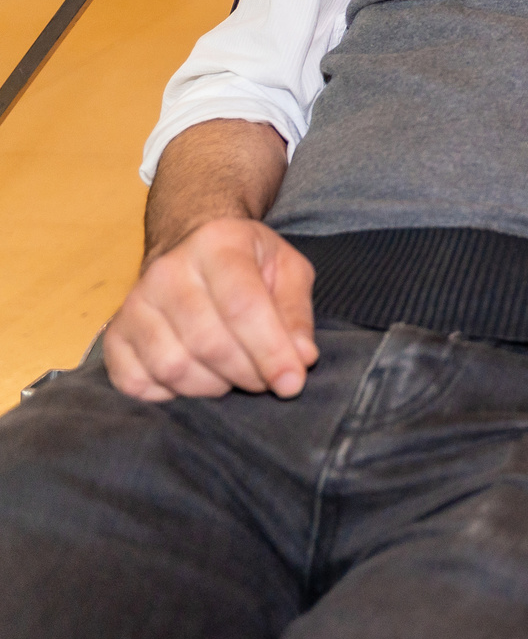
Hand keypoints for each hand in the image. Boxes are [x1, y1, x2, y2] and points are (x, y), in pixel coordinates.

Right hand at [103, 217, 318, 401]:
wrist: (190, 246)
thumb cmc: (248, 262)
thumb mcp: (287, 270)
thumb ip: (296, 313)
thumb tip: (302, 358)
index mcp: (217, 244)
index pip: (243, 307)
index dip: (270, 352)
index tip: (292, 383)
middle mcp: (167, 271)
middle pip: (208, 343)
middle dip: (247, 374)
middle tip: (267, 380)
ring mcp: (134, 304)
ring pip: (174, 368)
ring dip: (214, 386)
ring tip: (235, 374)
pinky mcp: (114, 335)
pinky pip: (137, 383)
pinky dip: (172, 394)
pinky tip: (198, 377)